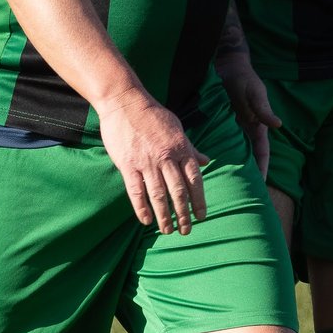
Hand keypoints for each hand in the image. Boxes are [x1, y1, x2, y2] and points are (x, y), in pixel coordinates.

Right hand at [101, 92, 208, 232]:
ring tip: (168, 231)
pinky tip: (146, 220)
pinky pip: (136, 191)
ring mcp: (146, 162)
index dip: (199, 200)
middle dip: (183, 214)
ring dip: (164, 216)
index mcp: (180, 148)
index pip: (195, 179)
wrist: (125, 102)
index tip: (202, 216)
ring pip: (159, 195)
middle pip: (178, 191)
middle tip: (187, 231)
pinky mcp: (128, 165)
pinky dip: (142, 208)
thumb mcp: (177, 128)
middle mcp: (166, 157)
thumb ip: (191, 148)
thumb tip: (207, 161)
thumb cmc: (152, 114)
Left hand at [217, 52, 280, 176]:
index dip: (263, 167)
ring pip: (238, 152)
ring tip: (231, 185)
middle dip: (250, 173)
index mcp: (259, 125)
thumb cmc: (244, 78)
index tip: (262, 184)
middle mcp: (249, 129)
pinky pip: (225, 142)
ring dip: (236, 166)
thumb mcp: (255, 93)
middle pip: (251, 156)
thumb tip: (278, 125)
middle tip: (246, 193)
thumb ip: (263, 110)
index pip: (263, 151)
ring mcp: (237, 127)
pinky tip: (214, 166)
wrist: (228, 66)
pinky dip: (222, 154)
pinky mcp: (225, 123)